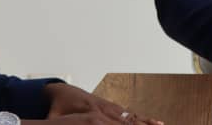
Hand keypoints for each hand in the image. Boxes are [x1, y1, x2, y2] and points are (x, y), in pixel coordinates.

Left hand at [31, 82, 162, 123]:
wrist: (59, 90)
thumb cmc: (57, 107)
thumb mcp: (56, 119)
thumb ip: (60, 124)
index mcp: (92, 115)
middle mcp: (104, 110)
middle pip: (128, 123)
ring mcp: (109, 107)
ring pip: (132, 117)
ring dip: (146, 122)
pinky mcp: (110, 106)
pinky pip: (129, 113)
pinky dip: (142, 118)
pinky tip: (155, 122)